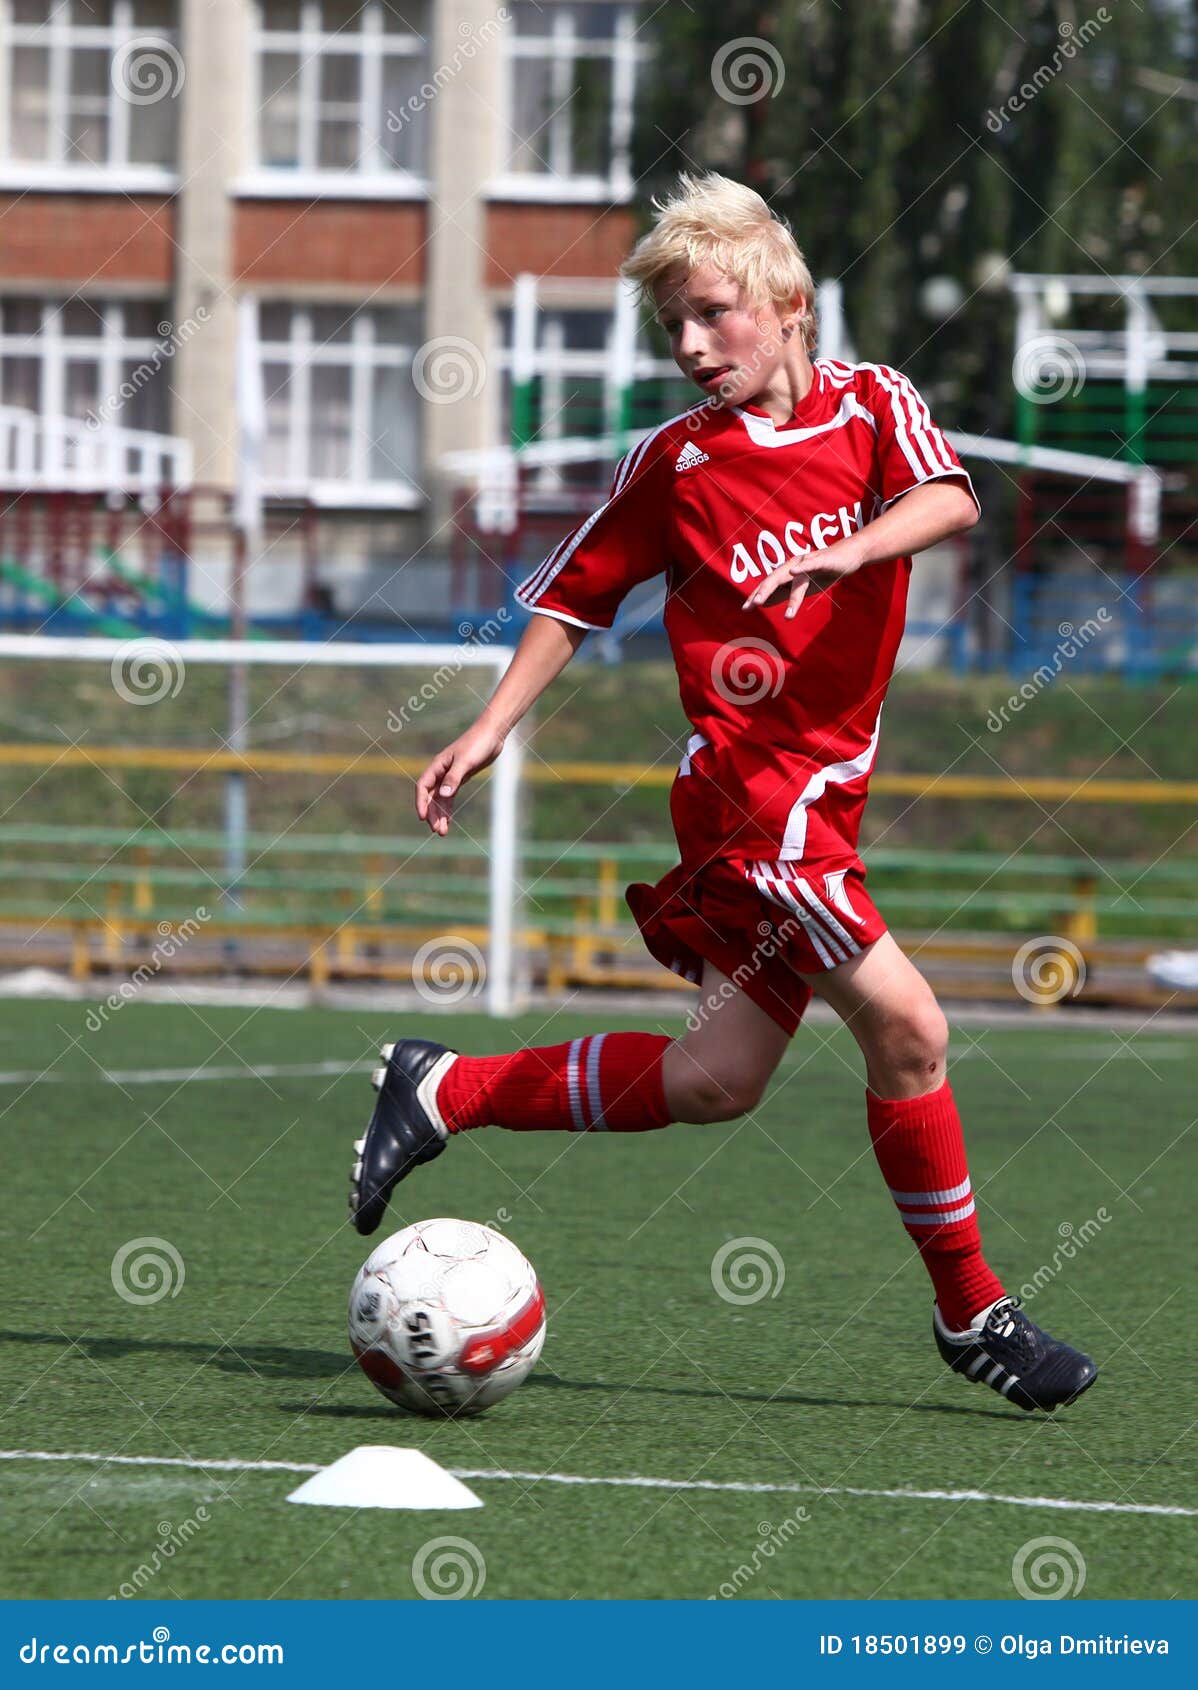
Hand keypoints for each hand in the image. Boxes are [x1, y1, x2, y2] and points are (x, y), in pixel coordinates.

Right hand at [415, 721, 505, 835]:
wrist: (492, 735)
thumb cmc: (477, 744)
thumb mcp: (465, 762)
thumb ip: (454, 778)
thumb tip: (443, 795)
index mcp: (438, 766)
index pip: (423, 787)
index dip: (421, 802)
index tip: (423, 817)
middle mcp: (441, 772)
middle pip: (431, 796)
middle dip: (432, 814)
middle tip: (437, 831)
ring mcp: (450, 776)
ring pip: (440, 799)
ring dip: (440, 815)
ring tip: (442, 832)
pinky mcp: (460, 778)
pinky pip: (450, 797)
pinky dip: (448, 808)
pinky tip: (449, 820)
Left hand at [741, 533, 867, 617]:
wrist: (847, 556)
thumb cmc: (822, 571)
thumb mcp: (800, 586)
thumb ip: (782, 593)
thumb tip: (763, 603)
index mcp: (787, 572)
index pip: (768, 585)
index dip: (756, 595)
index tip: (744, 609)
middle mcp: (793, 566)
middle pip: (775, 580)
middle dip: (763, 592)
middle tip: (751, 606)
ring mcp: (807, 563)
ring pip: (795, 581)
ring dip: (791, 598)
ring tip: (788, 616)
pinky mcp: (822, 561)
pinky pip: (810, 566)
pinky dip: (802, 568)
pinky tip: (793, 572)